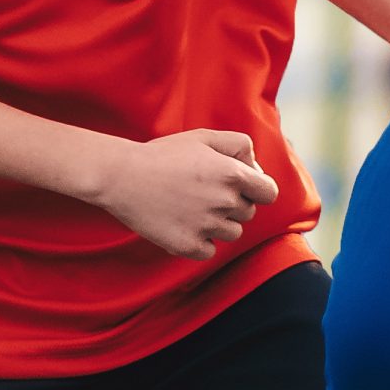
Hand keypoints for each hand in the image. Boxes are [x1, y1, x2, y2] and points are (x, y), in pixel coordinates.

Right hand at [92, 129, 277, 257]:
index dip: (257, 190)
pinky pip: (210, 251)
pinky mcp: (188, 245)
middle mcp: (225, 202)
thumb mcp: (204, 138)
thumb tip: (256, 170)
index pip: (269, 193)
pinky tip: (182, 224)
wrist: (121, 176)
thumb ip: (239, 146)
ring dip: (218, 224)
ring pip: (232, 233)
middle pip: (248, 213)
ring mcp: (207, 226)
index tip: (241, 187)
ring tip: (191, 207)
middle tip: (203, 192)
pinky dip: (200, 242)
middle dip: (232, 204)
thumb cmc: (164, 155)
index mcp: (233, 174)